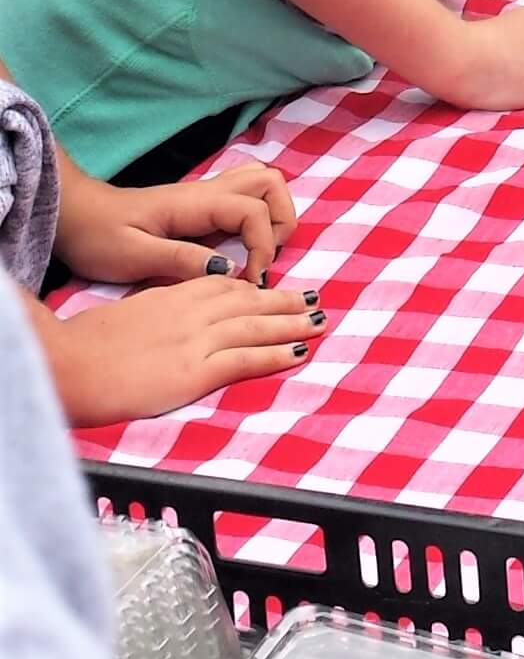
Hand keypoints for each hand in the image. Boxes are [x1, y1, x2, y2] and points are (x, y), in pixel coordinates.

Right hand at [42, 276, 325, 426]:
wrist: (68, 363)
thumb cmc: (87, 343)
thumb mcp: (131, 311)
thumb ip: (161, 310)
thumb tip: (174, 316)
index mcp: (174, 295)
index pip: (225, 287)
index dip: (256, 289)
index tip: (277, 289)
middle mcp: (192, 312)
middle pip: (249, 302)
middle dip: (285, 302)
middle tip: (314, 300)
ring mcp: (196, 341)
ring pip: (255, 326)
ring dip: (292, 324)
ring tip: (320, 322)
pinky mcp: (193, 372)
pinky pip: (244, 359)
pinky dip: (275, 354)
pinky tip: (298, 353)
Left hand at [54, 161, 297, 286]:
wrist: (76, 216)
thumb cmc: (100, 237)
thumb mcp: (135, 257)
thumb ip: (183, 260)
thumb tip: (231, 269)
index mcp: (195, 204)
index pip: (253, 210)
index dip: (263, 246)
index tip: (251, 281)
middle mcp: (207, 192)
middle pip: (270, 182)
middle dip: (281, 220)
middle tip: (264, 259)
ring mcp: (206, 195)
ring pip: (262, 183)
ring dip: (273, 215)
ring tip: (258, 254)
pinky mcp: (201, 206)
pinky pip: (245, 198)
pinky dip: (257, 217)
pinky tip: (240, 249)